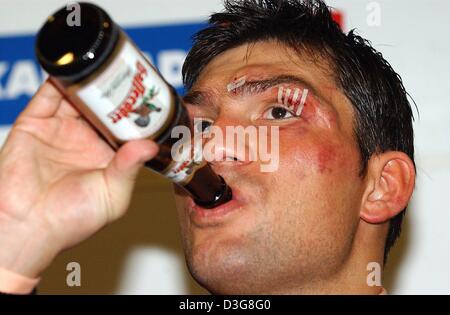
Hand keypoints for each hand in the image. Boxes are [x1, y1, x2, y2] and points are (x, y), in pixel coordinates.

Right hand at [0, 80, 157, 277]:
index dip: (139, 111)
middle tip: (132, 71)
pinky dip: (61, 78)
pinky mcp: (35, 124)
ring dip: (93, 81)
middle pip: (105, 106)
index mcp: (108, 157)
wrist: (26, 227)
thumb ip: (130, 168)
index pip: (127, 126)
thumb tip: (150, 145)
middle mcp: (86, 140)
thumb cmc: (71, 220)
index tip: (153, 95)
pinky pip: (49, 94)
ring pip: (80, 96)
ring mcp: (61, 129)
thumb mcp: (112, 195)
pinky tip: (76, 66)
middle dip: (117, 90)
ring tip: (108, 63)